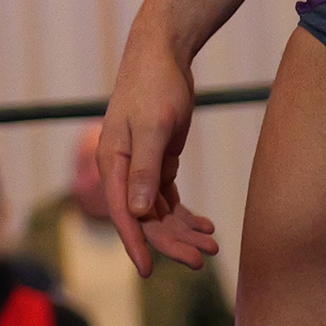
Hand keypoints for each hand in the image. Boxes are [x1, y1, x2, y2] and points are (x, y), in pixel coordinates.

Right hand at [95, 34, 219, 274]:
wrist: (162, 54)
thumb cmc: (153, 86)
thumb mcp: (153, 126)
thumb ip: (144, 169)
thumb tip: (136, 211)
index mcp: (113, 161)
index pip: (121, 212)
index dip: (135, 243)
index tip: (149, 271)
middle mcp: (122, 169)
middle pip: (144, 216)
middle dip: (171, 241)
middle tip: (202, 260)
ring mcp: (140, 166)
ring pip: (158, 210)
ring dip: (182, 230)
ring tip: (212, 245)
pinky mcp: (158, 160)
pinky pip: (167, 198)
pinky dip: (185, 214)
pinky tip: (205, 226)